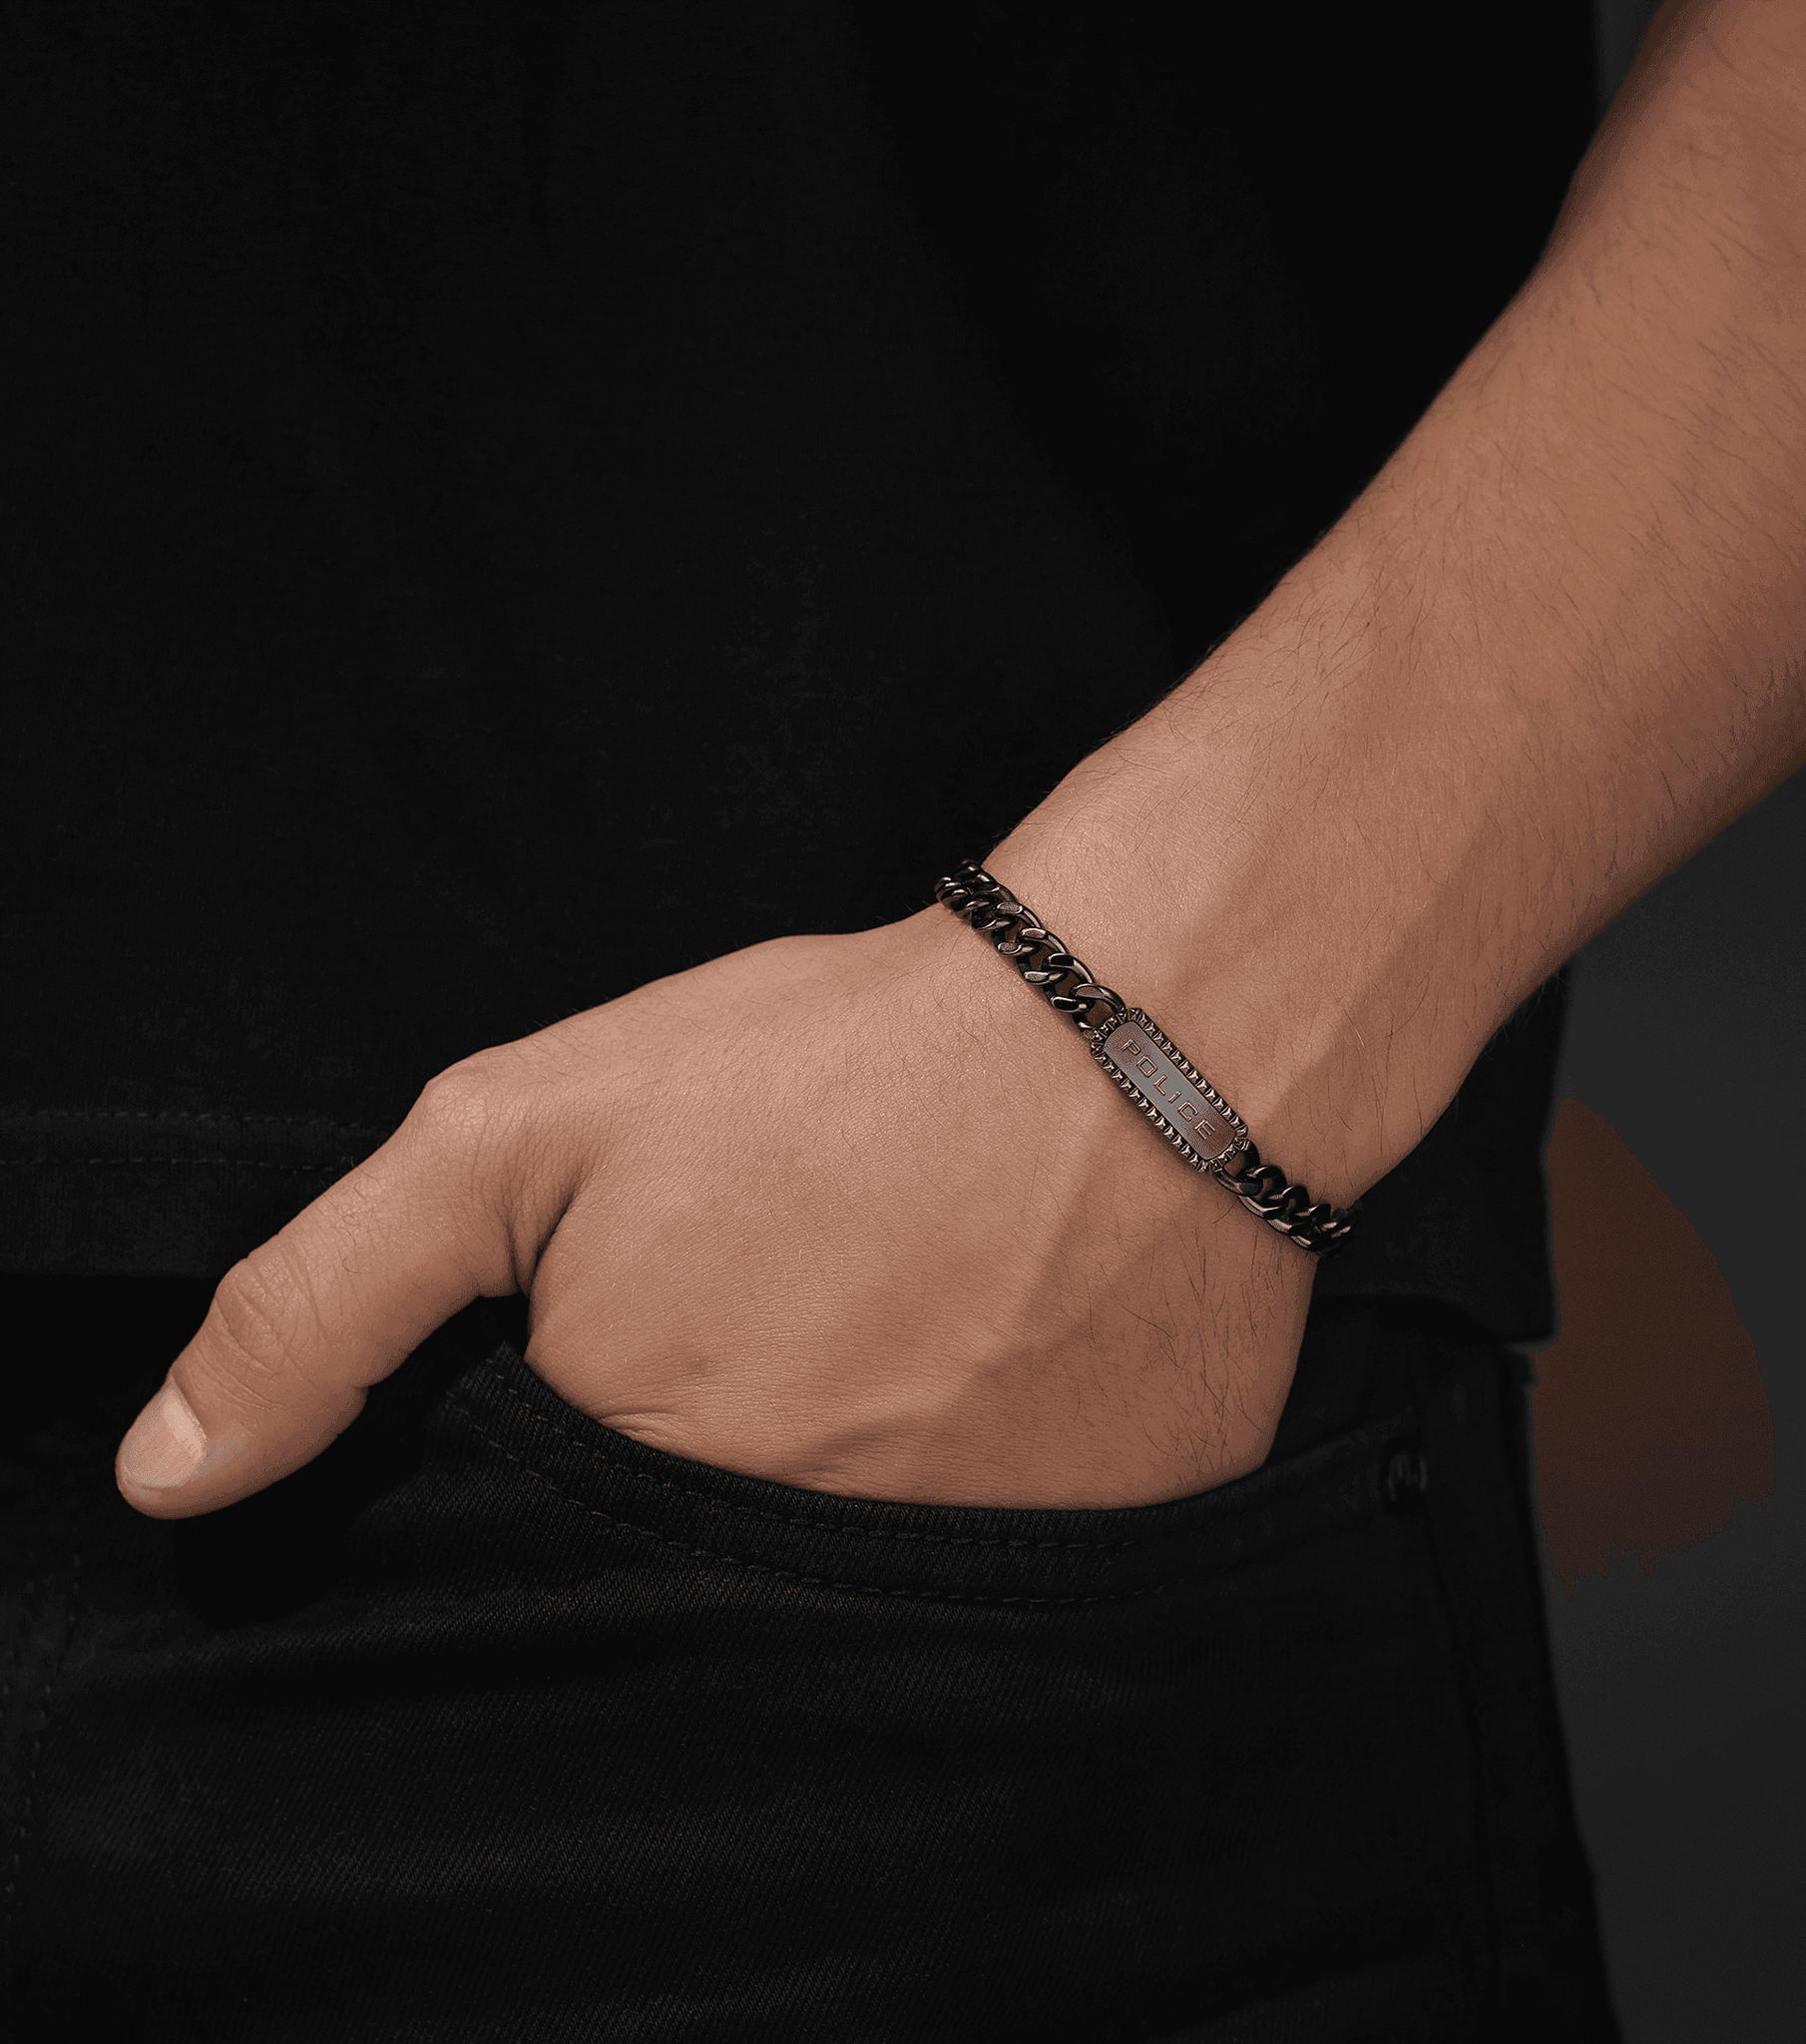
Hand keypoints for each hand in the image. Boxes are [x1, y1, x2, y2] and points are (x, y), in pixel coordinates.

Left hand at [114, 901, 1319, 1519]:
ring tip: (895, 1318)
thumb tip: (169, 1480)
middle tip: (796, 1299)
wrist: (1132, 1032)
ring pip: (843, 1575)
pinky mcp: (1102, 1558)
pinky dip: (979, 1477)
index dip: (580, 1432)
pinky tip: (996, 1355)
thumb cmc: (831, 1068)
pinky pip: (994, 1563)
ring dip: (851, 1467)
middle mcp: (798, 1588)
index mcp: (641, 1489)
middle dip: (715, 1450)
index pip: (544, 1556)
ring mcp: (963, 1585)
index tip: (653, 1326)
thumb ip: (326, 1303)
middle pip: (695, 1574)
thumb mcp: (524, 1133)